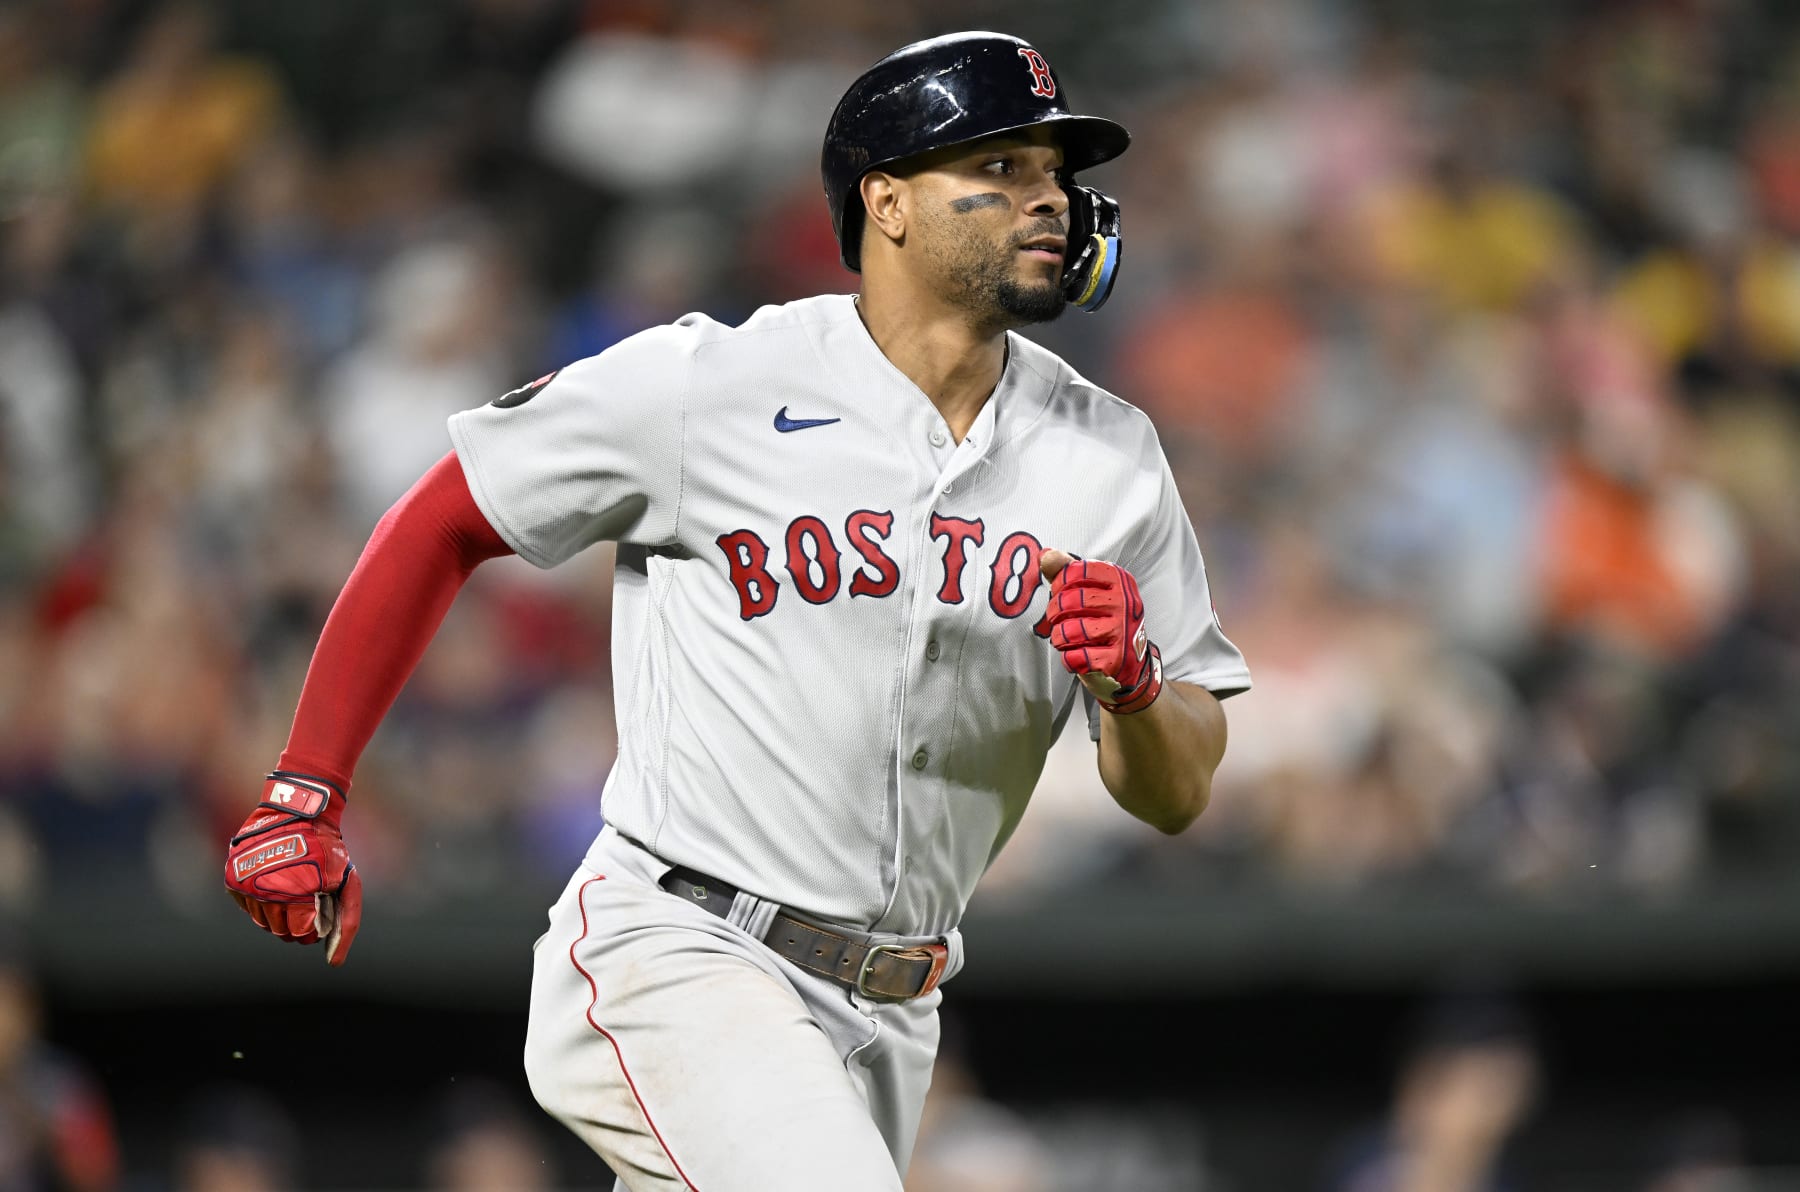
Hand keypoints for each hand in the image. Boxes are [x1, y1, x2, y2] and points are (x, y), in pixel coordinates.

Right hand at [223, 772, 361, 965]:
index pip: (301, 935)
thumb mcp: (348, 884)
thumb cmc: (329, 851)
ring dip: (278, 914)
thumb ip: (346, 923)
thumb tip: (334, 963)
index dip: (314, 928)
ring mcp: (247, 884)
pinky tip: (274, 884)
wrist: (299, 813)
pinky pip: (247, 907)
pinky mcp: (233, 878)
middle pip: (280, 932)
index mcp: (297, 895)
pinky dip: (260, 902)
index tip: (319, 913)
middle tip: (306, 904)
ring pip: (261, 922)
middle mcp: (267, 892)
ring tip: (291, 892)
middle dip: (296, 924)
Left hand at [1039, 550, 1162, 714]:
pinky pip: (1076, 656)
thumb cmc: (1103, 619)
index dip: (1058, 583)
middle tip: (1057, 619)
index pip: (1075, 571)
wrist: (1129, 660)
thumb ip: (1065, 570)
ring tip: (1064, 638)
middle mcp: (1125, 602)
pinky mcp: (1116, 658)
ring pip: (1070, 631)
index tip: (1059, 592)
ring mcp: (1122, 630)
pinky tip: (1076, 655)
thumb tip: (1045, 555)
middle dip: (1054, 612)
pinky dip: (1069, 658)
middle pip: (1069, 601)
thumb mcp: (1089, 589)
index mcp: (1118, 580)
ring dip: (1059, 637)